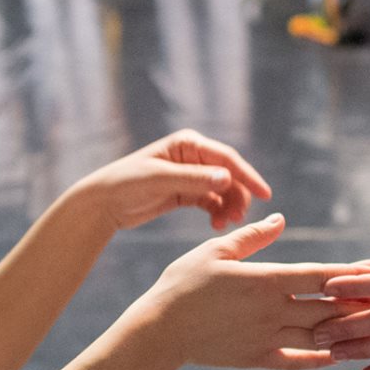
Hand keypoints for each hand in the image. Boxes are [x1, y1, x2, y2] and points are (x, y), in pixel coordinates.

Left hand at [73, 129, 272, 232]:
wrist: (103, 202)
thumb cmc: (127, 183)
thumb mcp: (160, 180)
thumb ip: (194, 179)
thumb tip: (228, 178)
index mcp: (188, 144)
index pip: (226, 159)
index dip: (247, 176)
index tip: (265, 194)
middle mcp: (193, 156)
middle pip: (228, 176)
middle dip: (237, 196)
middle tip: (237, 220)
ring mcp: (190, 175)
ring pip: (222, 191)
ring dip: (227, 207)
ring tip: (223, 225)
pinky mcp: (185, 193)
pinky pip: (211, 202)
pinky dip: (216, 212)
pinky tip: (215, 225)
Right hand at [122, 213, 357, 369]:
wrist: (159, 331)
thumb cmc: (183, 284)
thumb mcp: (216, 251)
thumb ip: (252, 237)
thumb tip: (280, 217)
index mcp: (267, 280)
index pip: (322, 274)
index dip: (355, 272)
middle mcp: (274, 309)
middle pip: (331, 306)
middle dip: (366, 303)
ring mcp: (268, 336)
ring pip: (321, 336)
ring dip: (352, 332)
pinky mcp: (259, 357)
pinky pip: (297, 359)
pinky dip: (321, 359)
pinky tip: (342, 357)